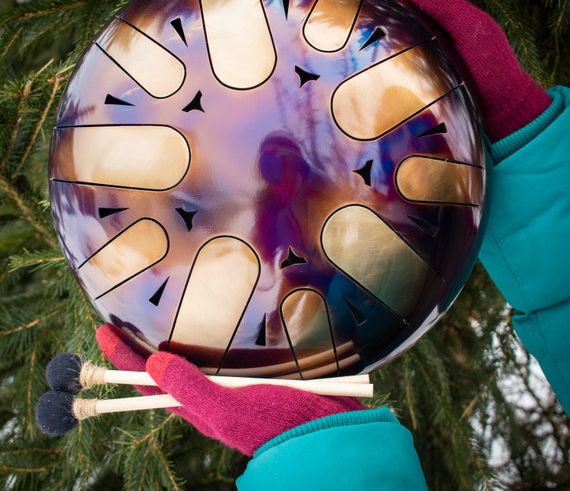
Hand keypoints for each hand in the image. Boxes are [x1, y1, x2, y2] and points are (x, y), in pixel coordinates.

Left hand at [96, 325, 364, 455]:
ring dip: (164, 349)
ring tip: (152, 328)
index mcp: (198, 406)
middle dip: (136, 353)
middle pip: (162, 375)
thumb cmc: (279, 422)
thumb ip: (193, 389)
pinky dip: (199, 347)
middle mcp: (208, 397)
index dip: (123, 358)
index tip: (103, 332)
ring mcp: (228, 387)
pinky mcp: (248, 378)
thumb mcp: (230, 409)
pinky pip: (214, 361)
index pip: (149, 383)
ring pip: (187, 366)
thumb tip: (153, 362)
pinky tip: (207, 333)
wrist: (324, 430)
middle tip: (117, 326)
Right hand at [318, 0, 551, 142]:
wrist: (498, 111)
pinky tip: (323, 54)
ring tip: (305, 5)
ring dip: (334, 15)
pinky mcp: (397, 77)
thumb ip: (444, 4)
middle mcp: (409, 24)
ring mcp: (401, 51)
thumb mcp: (474, 29)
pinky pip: (367, 60)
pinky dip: (344, 53)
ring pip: (363, 27)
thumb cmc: (492, 68)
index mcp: (427, 6)